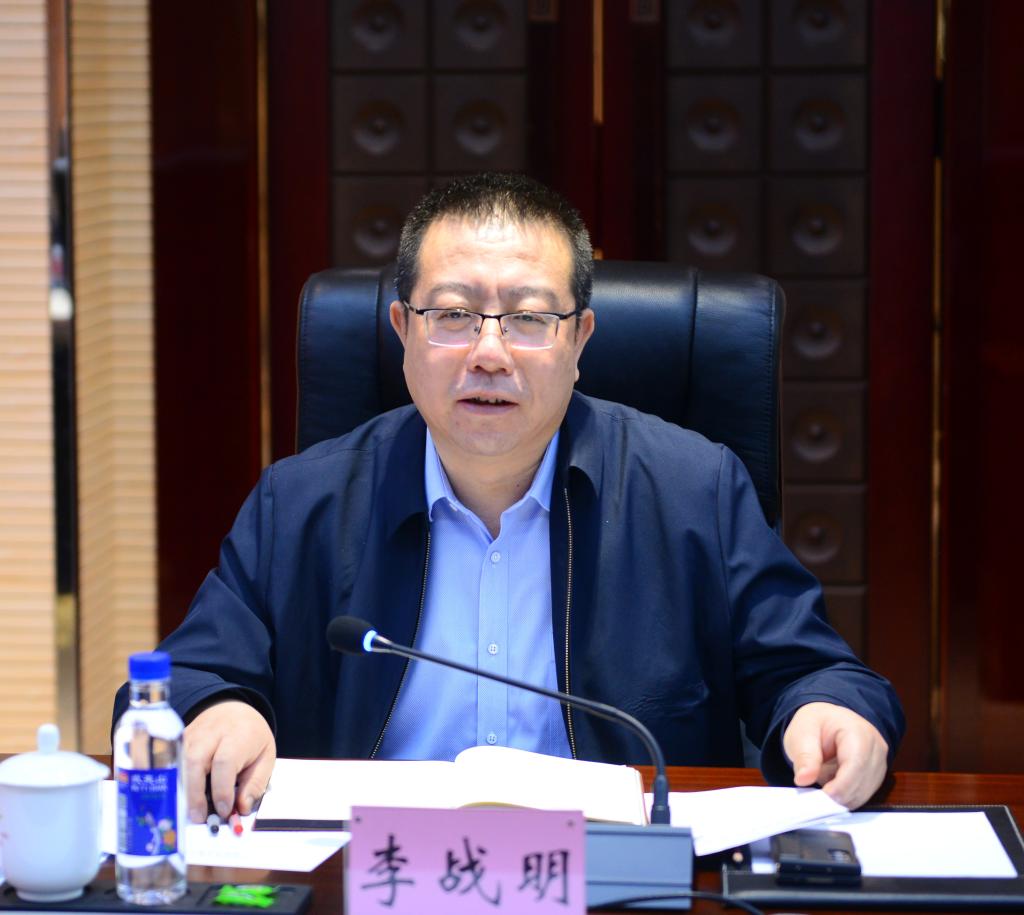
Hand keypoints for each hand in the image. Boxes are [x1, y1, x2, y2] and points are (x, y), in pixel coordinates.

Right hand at [184, 700, 275, 822]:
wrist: (233, 711)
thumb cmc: (250, 736)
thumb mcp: (264, 758)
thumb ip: (254, 784)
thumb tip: (241, 809)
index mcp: (237, 734)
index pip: (225, 761)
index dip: (222, 789)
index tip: (224, 810)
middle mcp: (211, 732)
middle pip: (195, 760)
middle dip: (194, 792)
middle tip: (198, 817)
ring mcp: (191, 735)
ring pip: (179, 762)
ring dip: (182, 789)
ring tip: (189, 811)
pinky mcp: (178, 741)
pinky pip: (171, 762)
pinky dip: (173, 782)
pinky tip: (179, 798)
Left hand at [782, 701, 888, 809]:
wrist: (827, 721)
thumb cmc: (816, 724)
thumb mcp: (801, 732)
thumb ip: (804, 756)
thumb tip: (803, 779)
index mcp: (858, 730)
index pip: (856, 764)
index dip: (841, 785)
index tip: (823, 797)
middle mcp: (876, 747)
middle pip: (863, 781)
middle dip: (839, 794)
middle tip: (816, 801)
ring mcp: (880, 762)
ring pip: (865, 792)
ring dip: (842, 797)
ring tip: (820, 789)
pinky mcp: (876, 776)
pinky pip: (863, 794)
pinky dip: (846, 797)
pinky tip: (831, 789)